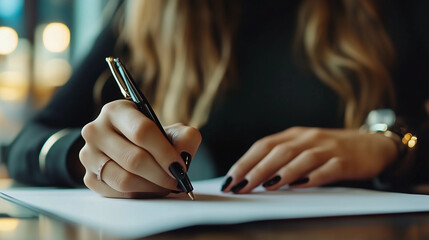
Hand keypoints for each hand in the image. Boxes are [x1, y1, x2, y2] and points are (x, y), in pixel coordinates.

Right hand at [79, 100, 200, 197]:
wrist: (126, 148)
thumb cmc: (152, 139)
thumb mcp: (171, 130)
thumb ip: (185, 138)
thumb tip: (183, 155)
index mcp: (116, 111)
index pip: (142, 131)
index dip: (164, 152)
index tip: (179, 166)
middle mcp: (96, 130)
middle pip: (134, 159)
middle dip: (160, 174)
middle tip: (176, 181)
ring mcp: (88, 155)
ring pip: (124, 179)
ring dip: (151, 187)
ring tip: (165, 185)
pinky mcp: (89, 177)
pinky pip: (117, 193)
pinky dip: (139, 194)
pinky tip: (149, 187)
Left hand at [222, 127, 397, 193]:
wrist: (371, 145)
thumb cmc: (329, 150)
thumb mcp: (303, 148)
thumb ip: (281, 158)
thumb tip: (250, 178)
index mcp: (294, 135)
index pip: (263, 146)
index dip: (244, 162)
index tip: (229, 180)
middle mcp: (308, 138)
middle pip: (278, 152)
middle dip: (256, 169)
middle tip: (239, 186)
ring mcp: (327, 148)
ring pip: (300, 158)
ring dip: (281, 172)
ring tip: (264, 186)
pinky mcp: (346, 160)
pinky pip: (328, 168)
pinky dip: (313, 176)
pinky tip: (300, 185)